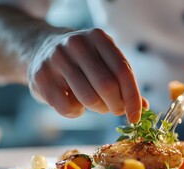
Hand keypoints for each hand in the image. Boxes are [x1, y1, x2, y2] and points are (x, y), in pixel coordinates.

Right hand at [28, 28, 145, 122]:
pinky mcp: (41, 77)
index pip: (123, 71)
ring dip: (98, 109)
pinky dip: (77, 113)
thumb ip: (123, 81)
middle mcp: (77, 44)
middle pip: (107, 86)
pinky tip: (75, 103)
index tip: (136, 116)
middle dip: (116, 106)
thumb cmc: (82, 60)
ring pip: (89, 99)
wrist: (40, 48)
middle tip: (115, 109)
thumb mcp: (104, 60)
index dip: (133, 98)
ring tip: (95, 104)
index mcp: (98, 38)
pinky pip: (68, 108)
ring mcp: (56, 59)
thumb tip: (143, 107)